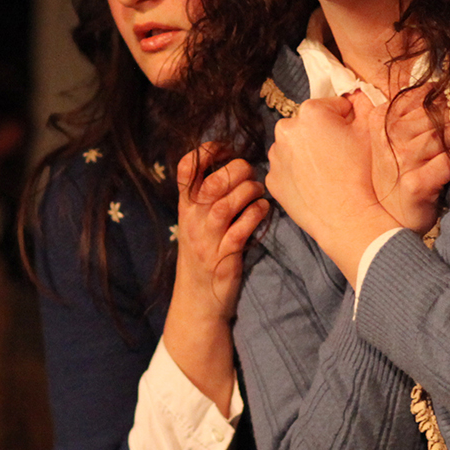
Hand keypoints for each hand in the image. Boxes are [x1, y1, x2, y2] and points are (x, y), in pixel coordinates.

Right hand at [171, 146, 268, 323]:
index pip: (187, 168)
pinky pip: (241, 229)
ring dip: (249, 192)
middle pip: (214, 183)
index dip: (207, 151)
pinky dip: (256, 215)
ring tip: (258, 193)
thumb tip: (237, 163)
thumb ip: (210, 196)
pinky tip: (262, 210)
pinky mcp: (224, 256)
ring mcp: (207, 239)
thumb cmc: (204, 254)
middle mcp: (193, 220)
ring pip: (227, 204)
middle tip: (251, 175)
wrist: (198, 299)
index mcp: (186, 206)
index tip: (226, 149)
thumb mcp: (198, 222)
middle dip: (238, 171)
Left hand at [266, 96, 398, 284]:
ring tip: (327, 172)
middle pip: (309, 124)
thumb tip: (355, 96)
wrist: (348, 218)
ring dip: (308, 152)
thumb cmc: (362, 173)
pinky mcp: (272, 179)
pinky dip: (298, 172)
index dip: (346, 120)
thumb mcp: (371, 130)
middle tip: (340, 156)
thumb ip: (363, 103)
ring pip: (295, 145)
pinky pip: (287, 168)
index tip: (352, 137)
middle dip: (323, 134)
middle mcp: (286, 129)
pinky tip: (315, 184)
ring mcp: (275, 156)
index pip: (332, 106)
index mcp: (310, 112)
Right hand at [365, 87, 449, 233]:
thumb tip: (441, 85)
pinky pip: (449, 162)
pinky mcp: (416, 184)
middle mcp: (387, 139)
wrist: (391, 218)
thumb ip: (410, 112)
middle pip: (432, 115)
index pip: (418, 97)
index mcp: (380, 121)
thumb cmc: (399, 173)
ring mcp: (401, 162)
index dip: (441, 101)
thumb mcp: (395, 138)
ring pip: (442, 137)